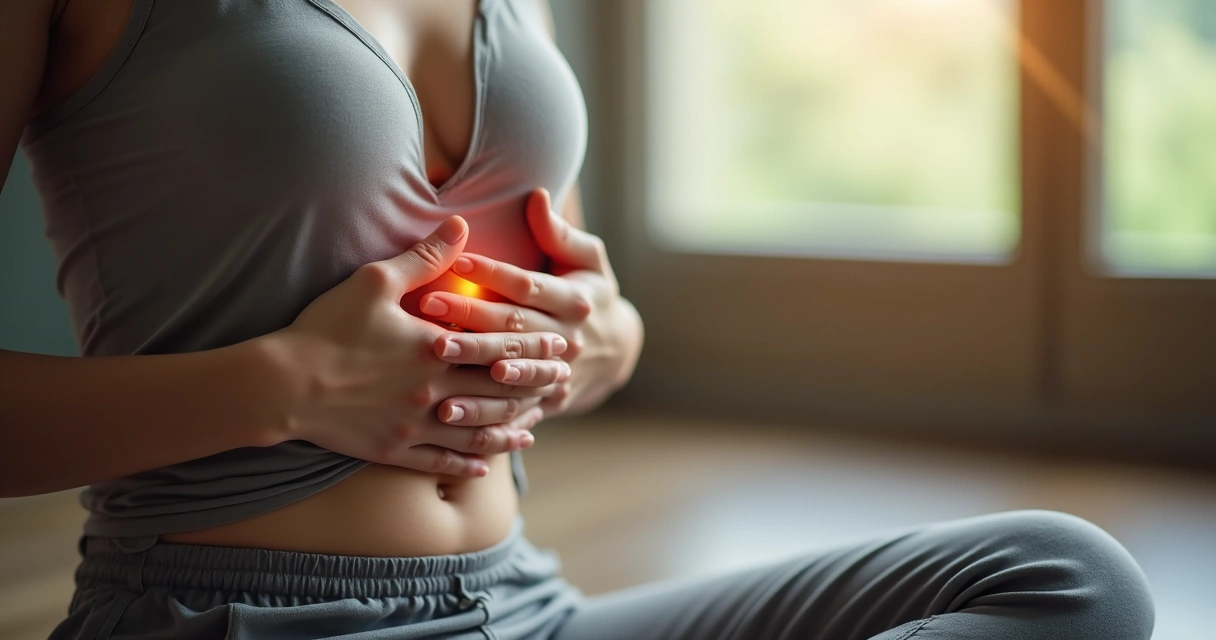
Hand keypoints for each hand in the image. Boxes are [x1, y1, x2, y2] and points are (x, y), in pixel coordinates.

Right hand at [265, 216, 571, 476]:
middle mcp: (434, 392)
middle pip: (498, 391)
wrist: (282, 385)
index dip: (532, 345)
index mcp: (435, 350)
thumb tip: (461, 224)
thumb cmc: (327, 328)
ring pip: (476, 432)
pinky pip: (440, 463)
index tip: (559, 343)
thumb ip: (424, 256)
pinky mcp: (394, 451)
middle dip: (534, 386)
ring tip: (533, 427)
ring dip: (509, 429)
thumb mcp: (375, 282)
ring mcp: (415, 426)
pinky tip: (484, 467)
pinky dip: (467, 465)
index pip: (498, 347)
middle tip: (563, 382)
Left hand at [420, 190, 642, 416]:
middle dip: (470, 319)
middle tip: (427, 308)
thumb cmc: (589, 290)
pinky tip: (453, 417)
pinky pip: (514, 412)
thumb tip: (537, 196)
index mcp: (575, 301)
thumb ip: (560, 233)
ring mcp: (558, 374)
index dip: (493, 273)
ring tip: (438, 359)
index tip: (455, 260)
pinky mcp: (546, 401)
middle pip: (515, 329)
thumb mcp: (588, 258)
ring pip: (513, 374)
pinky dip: (486, 417)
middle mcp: (568, 339)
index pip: (528, 285)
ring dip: (475, 370)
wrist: (616, 350)